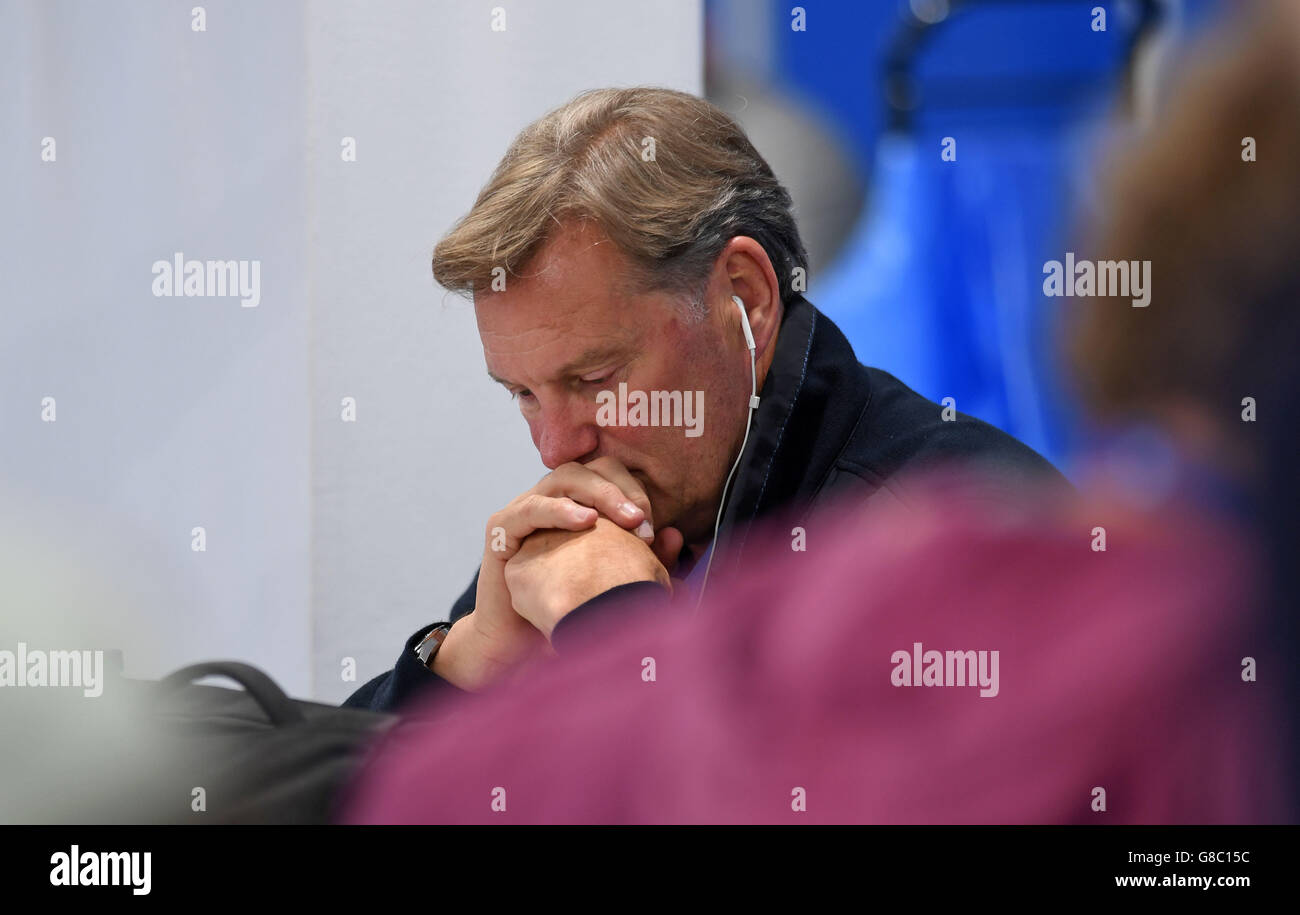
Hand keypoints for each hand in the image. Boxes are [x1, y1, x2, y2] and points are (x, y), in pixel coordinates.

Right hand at [434, 457, 676, 690]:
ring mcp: (524, 511)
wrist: (522, 647)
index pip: (608, 474)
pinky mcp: (500, 529)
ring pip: (562, 478)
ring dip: (598, 494)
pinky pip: (530, 508)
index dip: (633, 490)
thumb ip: (647, 560)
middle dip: (620, 489)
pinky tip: (585, 521)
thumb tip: (676, 536)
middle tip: (642, 520)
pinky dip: (559, 509)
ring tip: (624, 519)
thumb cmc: (568, 613)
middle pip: (587, 469)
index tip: (654, 526)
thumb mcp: (616, 583)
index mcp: (577, 506)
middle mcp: (551, 501)